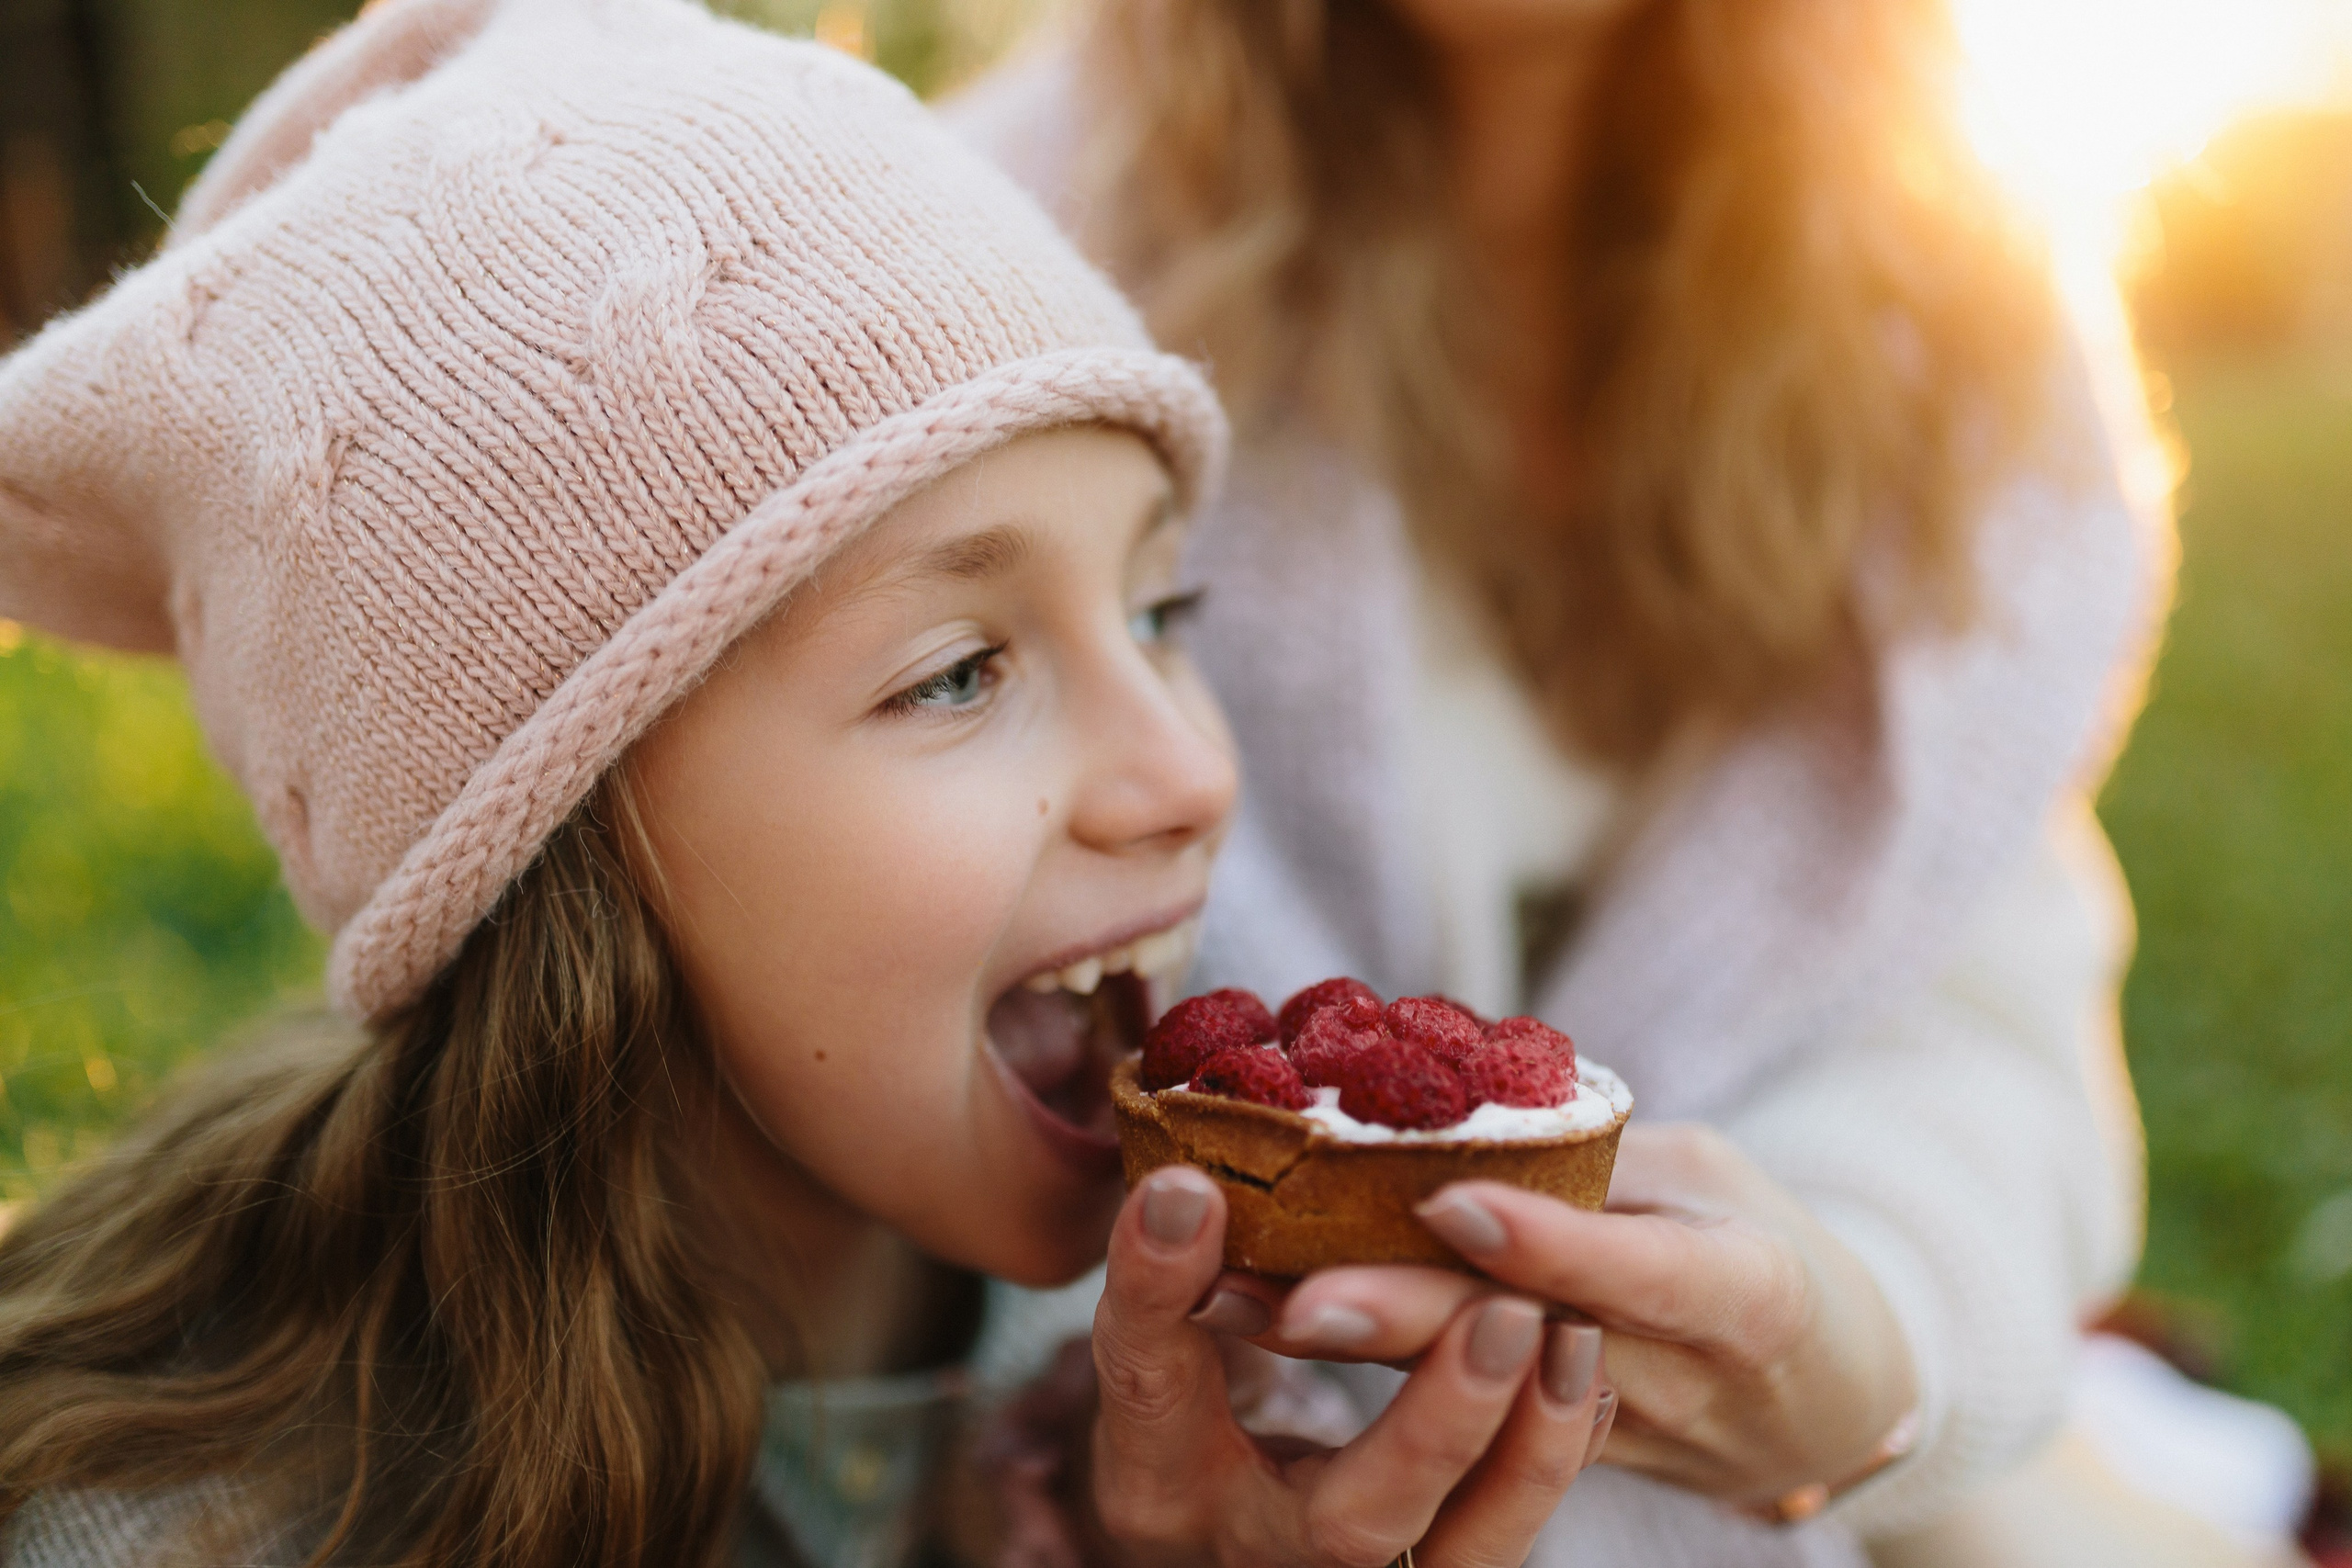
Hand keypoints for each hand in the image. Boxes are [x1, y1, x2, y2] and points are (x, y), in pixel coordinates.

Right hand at [1088, 1166, 1610, 1566]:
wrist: (1225, 1499)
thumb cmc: (1180, 1390)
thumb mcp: (1153, 1332)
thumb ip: (1166, 1273)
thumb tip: (1181, 1187)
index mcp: (1158, 1480)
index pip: (1153, 1388)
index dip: (1164, 1291)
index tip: (1191, 1190)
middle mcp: (1254, 1548)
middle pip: (1349, 1525)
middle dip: (1434, 1426)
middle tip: (1502, 1317)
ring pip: (1457, 1554)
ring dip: (1525, 1449)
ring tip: (1570, 1338)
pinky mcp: (1425, 1560)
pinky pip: (1498, 1537)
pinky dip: (1547, 1457)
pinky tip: (1582, 1376)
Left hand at [1245, 1123, 1917, 1508]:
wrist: (1825, 1397)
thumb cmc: (1764, 1245)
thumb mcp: (1718, 1180)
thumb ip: (1603, 1159)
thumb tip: (1462, 1095)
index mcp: (1745, 1294)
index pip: (1640, 1270)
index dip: (1546, 1243)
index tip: (1447, 1202)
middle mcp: (1676, 1379)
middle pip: (1524, 1349)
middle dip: (1399, 1321)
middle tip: (1283, 1292)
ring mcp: (1614, 1432)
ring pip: (1469, 1392)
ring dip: (1346, 1351)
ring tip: (1228, 1303)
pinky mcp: (1554, 1454)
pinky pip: (1455, 1413)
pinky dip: (1358, 1367)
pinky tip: (1256, 1326)